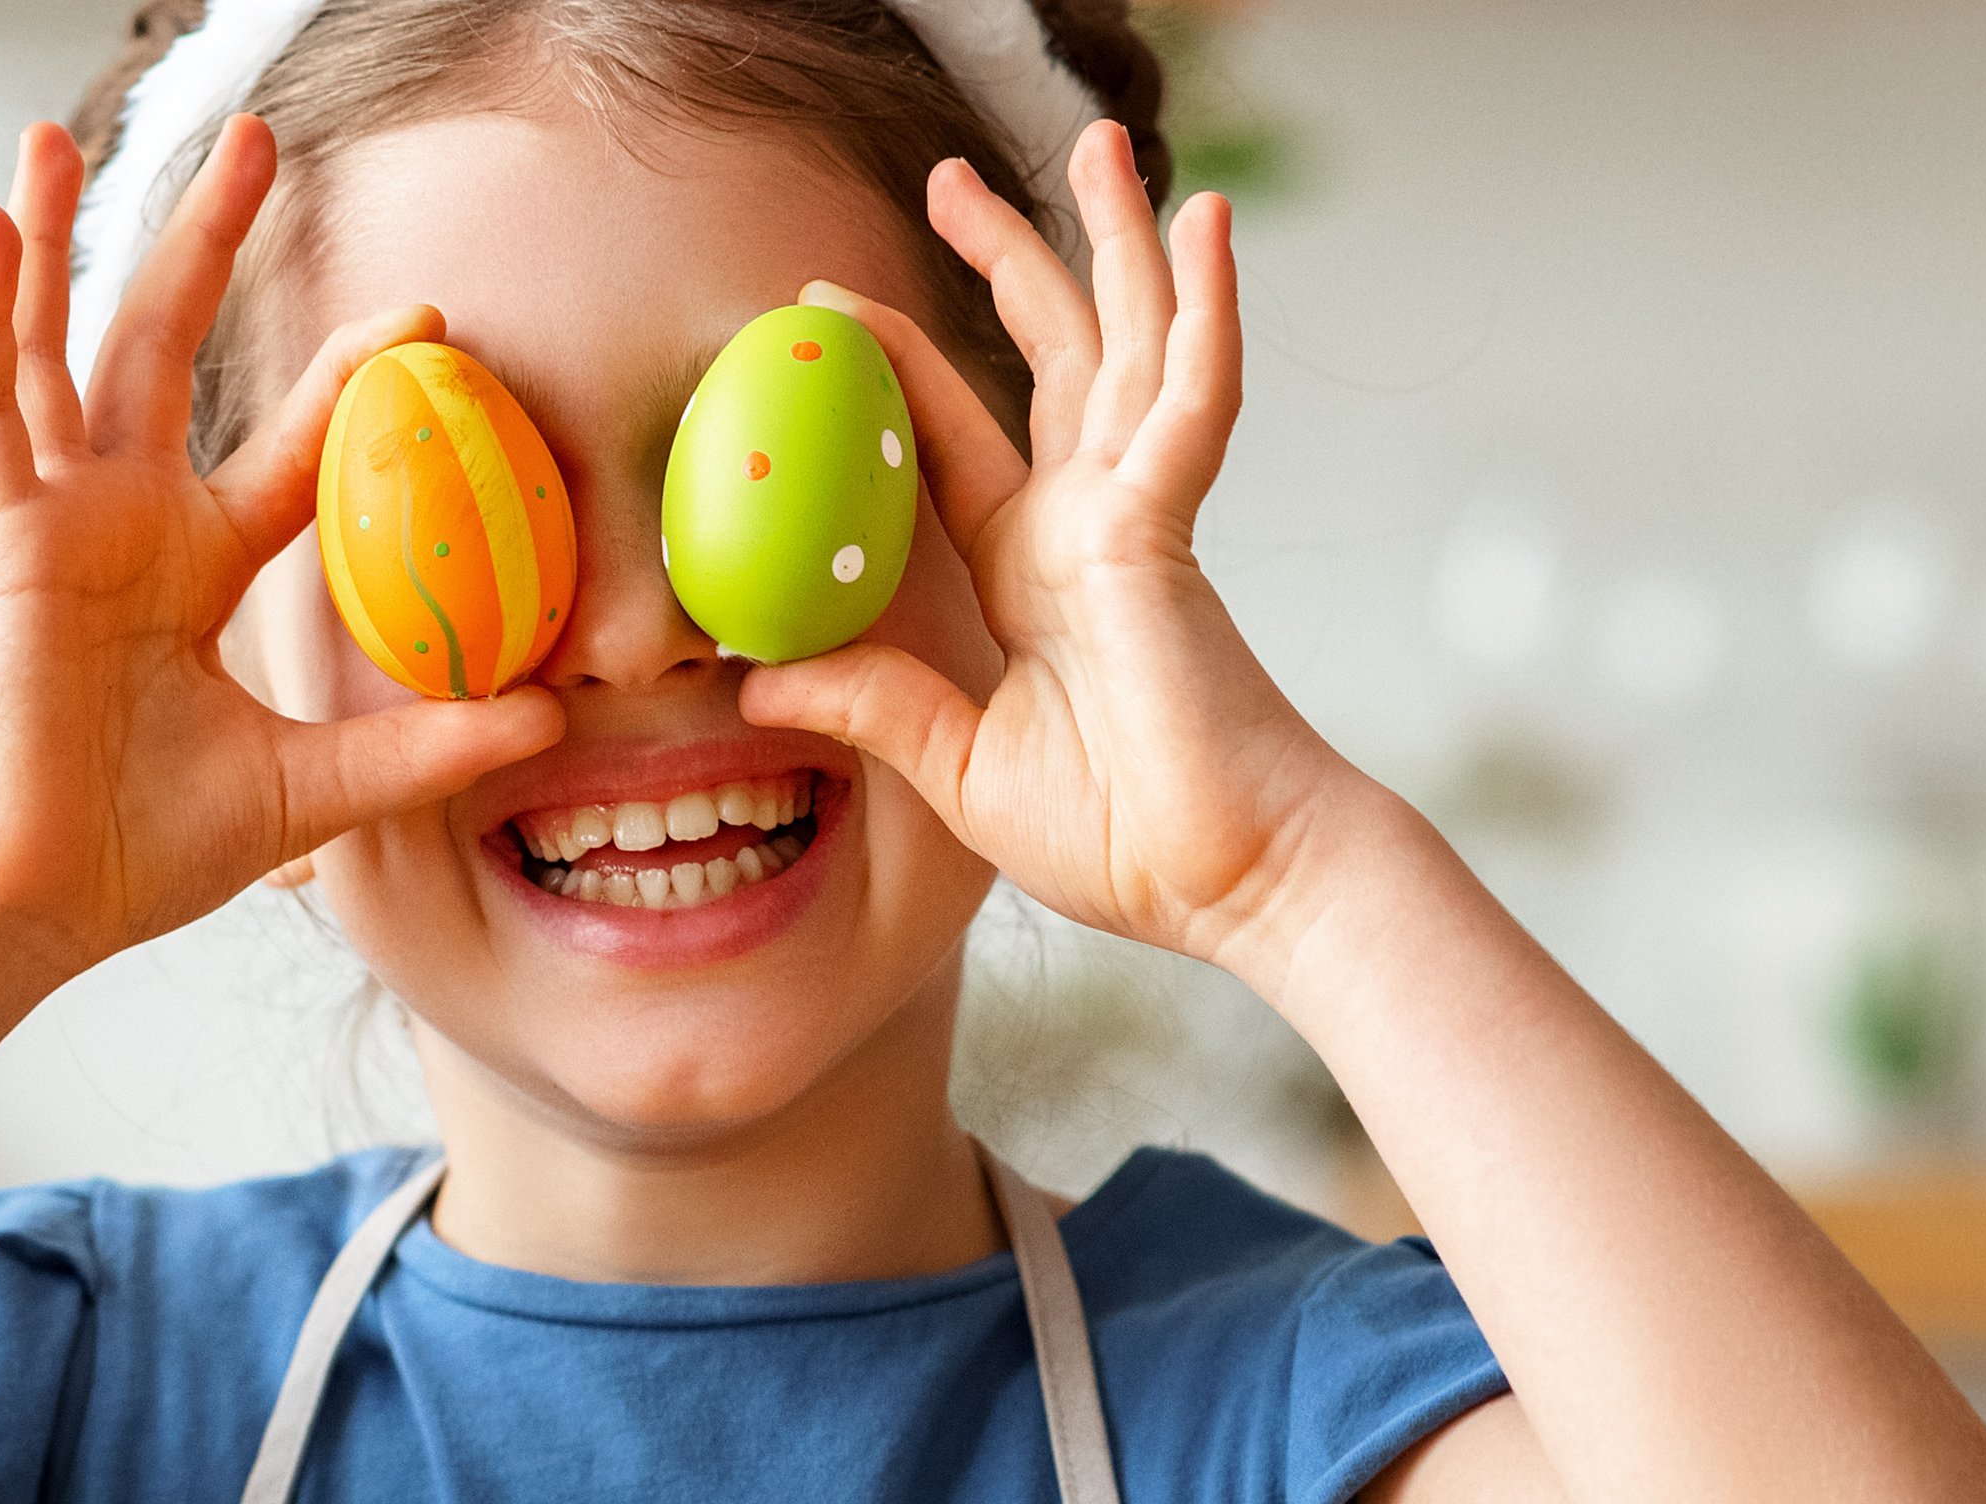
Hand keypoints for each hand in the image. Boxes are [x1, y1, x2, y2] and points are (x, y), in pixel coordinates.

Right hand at [0, 117, 560, 978]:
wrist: (35, 904)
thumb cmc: (140, 853)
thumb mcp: (312, 789)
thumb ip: (420, 745)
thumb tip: (548, 722)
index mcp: (195, 565)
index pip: (290, 445)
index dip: (352, 375)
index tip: (425, 315)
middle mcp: (125, 521)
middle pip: (169, 347)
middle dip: (212, 243)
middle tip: (260, 143)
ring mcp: (57, 522)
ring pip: (61, 350)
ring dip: (60, 239)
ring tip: (59, 135)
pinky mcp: (3, 540)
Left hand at [739, 131, 1411, 980]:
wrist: (1227, 881)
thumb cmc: (1122, 837)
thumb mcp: (958, 767)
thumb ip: (871, 704)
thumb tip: (758, 674)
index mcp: (1035, 569)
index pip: (954, 438)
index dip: (902, 365)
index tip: (830, 305)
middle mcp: (1089, 520)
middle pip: (1051, 353)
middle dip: (1007, 255)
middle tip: (945, 175)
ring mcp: (1139, 514)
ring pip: (1128, 340)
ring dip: (1115, 239)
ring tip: (1104, 141)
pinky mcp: (1172, 528)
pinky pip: (1194, 397)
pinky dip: (1205, 308)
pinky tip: (1204, 225)